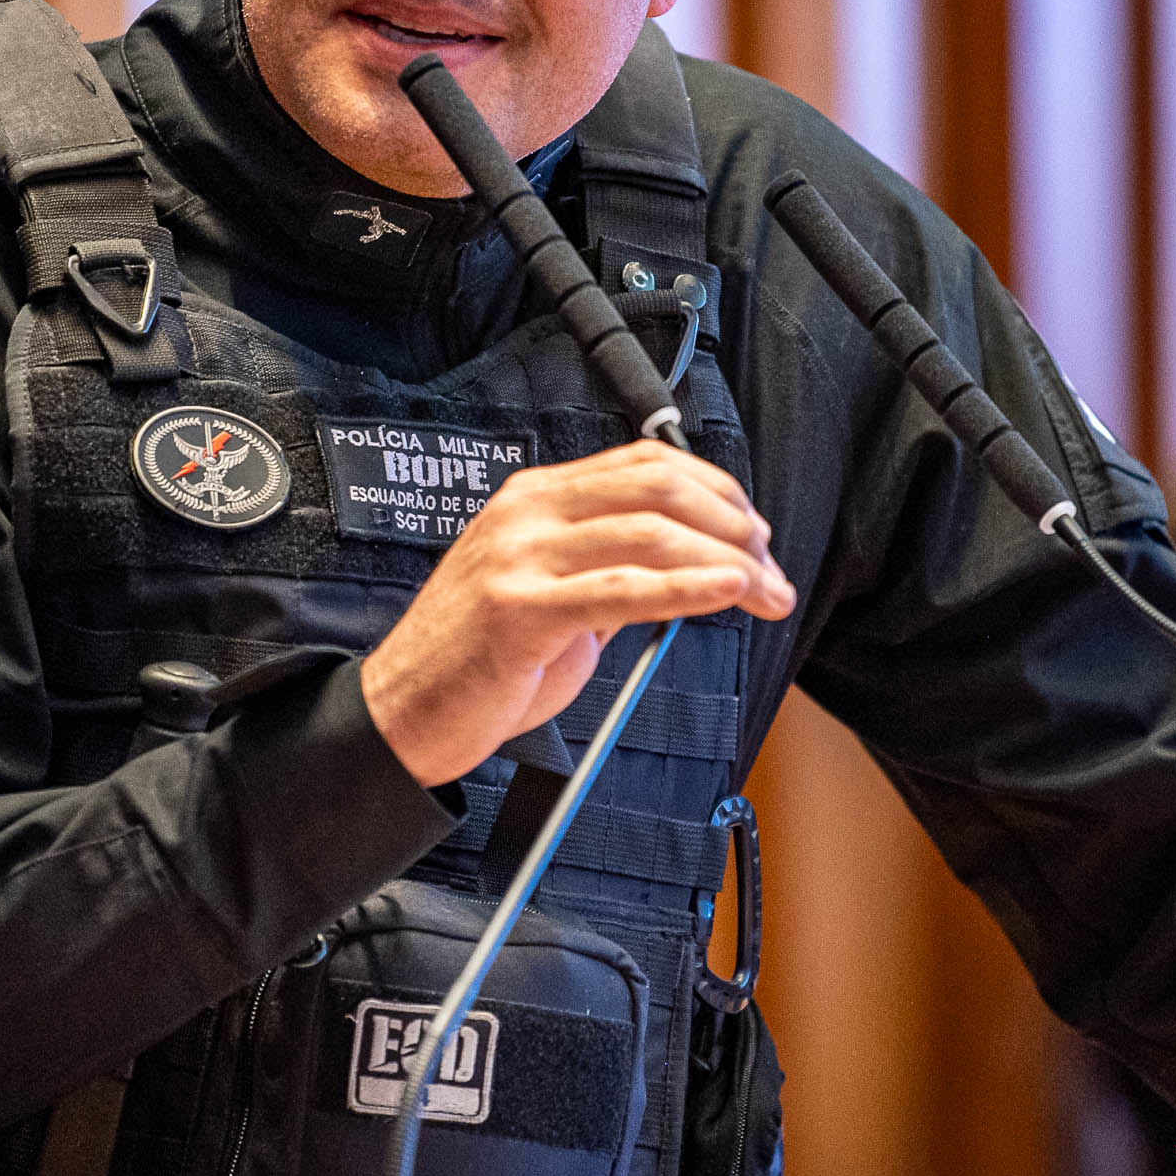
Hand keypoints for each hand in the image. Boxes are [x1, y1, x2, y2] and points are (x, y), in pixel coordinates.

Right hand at [359, 440, 794, 786]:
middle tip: (770, 566)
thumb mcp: (548, 591)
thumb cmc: (478, 659)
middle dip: (732, 523)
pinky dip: (688, 587)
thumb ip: (610, 567)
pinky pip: (623, 590)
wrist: (404, 711)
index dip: (716, 491)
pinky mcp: (520, 609)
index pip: (644, 463)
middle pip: (657, 486)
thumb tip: (697, 564)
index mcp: (535, 498)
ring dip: (726, 561)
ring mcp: (520, 557)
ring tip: (763, 592)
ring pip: (649, 532)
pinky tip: (726, 592)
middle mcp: (527, 514)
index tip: (754, 532)